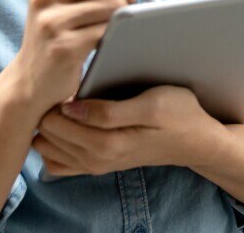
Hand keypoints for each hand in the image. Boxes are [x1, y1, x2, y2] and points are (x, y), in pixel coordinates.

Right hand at [8, 0, 145, 116]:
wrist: (34, 77)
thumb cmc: (60, 27)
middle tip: (132, 1)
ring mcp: (51, 20)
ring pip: (114, 2)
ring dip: (127, 12)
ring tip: (119, 20)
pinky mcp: (63, 45)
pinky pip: (109, 29)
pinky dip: (117, 32)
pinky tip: (109, 37)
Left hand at [32, 86, 223, 177]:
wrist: (196, 140)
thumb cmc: (178, 114)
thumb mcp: (152, 105)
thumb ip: (110, 111)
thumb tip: (71, 106)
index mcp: (107, 145)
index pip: (56, 123)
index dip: (54, 97)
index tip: (66, 78)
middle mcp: (96, 161)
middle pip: (47, 135)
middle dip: (48, 110)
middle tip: (64, 85)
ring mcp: (95, 166)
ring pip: (49, 148)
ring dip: (50, 125)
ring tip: (66, 100)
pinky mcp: (97, 164)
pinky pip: (59, 161)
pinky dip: (55, 143)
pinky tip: (69, 122)